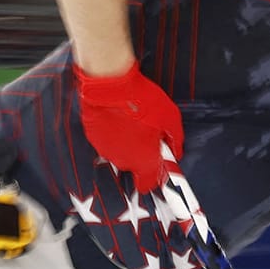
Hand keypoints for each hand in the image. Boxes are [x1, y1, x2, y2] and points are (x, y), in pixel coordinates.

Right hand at [75, 62, 183, 188]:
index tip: (158, 167)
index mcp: (143, 160)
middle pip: (134, 166)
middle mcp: (123, 160)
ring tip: (132, 122)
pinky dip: (113, 133)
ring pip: (120, 153)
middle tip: (147, 134)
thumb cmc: (139, 100)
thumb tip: (176, 149)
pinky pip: (107, 141)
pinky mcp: (94, 138)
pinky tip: (119, 118)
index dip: (155, 177)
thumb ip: (175, 139)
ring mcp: (106, 150)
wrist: (110, 84)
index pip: (148, 184)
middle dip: (142, 153)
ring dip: (126, 143)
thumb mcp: (170, 118)